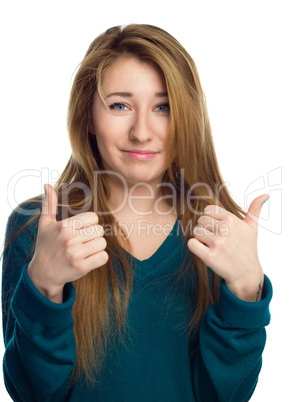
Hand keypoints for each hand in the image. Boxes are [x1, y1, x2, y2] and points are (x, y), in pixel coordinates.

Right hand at [27, 184, 107, 302]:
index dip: (90, 224)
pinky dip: (99, 258)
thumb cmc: (46, 245)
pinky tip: (89, 259)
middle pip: (100, 230)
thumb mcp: (45, 224)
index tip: (81, 230)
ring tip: (85, 250)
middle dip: (94, 236)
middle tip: (83, 242)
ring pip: (103, 243)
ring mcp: (76, 254)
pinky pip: (103, 257)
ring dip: (97, 247)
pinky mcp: (81, 267)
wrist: (42, 273)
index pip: (93, 217)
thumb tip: (47, 184)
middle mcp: (70, 239)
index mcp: (64, 226)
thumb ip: (49, 204)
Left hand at [187, 194, 268, 301]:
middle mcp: (225, 230)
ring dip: (200, 239)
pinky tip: (205, 251)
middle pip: (200, 220)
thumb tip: (265, 195)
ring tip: (212, 245)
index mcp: (232, 220)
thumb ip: (255, 209)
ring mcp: (217, 243)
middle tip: (216, 239)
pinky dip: (195, 247)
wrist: (246, 273)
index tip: (217, 228)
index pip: (208, 210)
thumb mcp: (252, 228)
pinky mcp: (209, 256)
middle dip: (205, 229)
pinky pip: (191, 243)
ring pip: (195, 232)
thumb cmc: (247, 248)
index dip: (210, 218)